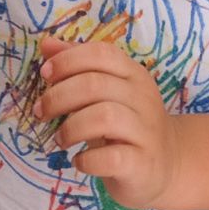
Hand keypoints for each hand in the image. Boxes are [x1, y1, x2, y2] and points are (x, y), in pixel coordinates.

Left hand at [35, 35, 182, 209]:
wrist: (167, 165)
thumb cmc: (127, 123)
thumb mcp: (106, 91)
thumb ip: (78, 67)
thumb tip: (46, 44)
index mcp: (133, 74)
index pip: (101, 53)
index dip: (68, 60)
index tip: (44, 74)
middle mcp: (143, 98)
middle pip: (95, 84)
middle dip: (58, 97)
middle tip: (41, 112)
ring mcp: (146, 131)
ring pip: (104, 117)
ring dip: (71, 128)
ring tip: (60, 139)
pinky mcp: (143, 163)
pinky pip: (112, 157)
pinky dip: (87, 159)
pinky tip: (79, 161)